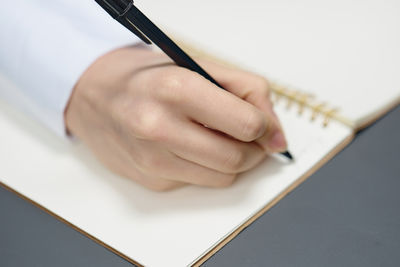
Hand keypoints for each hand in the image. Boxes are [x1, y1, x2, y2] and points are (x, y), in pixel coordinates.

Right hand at [65, 46, 286, 190]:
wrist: (95, 96)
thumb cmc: (149, 78)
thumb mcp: (199, 65)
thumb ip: (248, 91)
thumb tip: (276, 135)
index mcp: (176, 90)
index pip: (245, 125)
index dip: (265, 127)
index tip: (265, 126)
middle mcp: (159, 128)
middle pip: (237, 159)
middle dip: (254, 150)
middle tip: (249, 136)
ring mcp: (153, 160)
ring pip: (223, 178)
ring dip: (233, 161)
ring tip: (219, 138)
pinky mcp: (151, 180)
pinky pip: (200, 182)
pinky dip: (206, 167)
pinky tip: (190, 146)